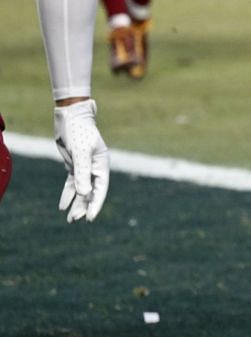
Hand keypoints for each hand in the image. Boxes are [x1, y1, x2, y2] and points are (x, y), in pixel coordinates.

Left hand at [53, 99, 109, 221]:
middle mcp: (95, 168)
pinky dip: (68, 194)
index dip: (95, 204)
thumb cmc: (79, 132)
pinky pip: (72, 183)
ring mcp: (85, 167)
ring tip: (70, 218)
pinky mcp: (75, 164)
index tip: (90, 217)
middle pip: (91, 191)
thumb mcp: (80, 152)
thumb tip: (84, 193)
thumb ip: (82, 173)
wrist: (71, 117)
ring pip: (81, 189)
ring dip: (76, 203)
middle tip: (75, 220)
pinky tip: (63, 205)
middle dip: (84, 206)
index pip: (100, 189)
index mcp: (101, 165)